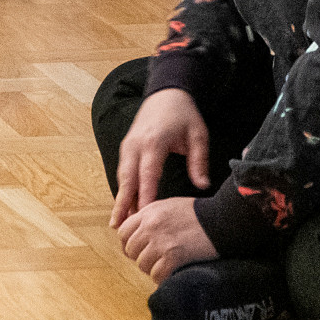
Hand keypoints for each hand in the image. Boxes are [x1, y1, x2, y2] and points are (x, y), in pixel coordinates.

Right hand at [111, 87, 211, 228]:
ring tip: (117, 222)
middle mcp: (136, 145)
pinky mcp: (127, 147)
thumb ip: (199, 161)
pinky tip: (123, 204)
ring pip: (122, 176)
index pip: (147, 175)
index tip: (143, 217)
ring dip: (119, 198)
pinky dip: (122, 188)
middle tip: (119, 226)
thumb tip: (202, 185)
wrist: (166, 93)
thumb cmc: (184, 115)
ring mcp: (129, 145)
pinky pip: (123, 171)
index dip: (145, 196)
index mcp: (154, 142)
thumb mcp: (198, 135)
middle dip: (122, 203)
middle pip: (127, 179)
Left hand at [118, 198, 217, 282]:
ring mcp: (161, 242)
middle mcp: (151, 227)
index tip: (137, 250)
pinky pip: (157, 275)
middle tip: (154, 260)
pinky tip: (172, 273)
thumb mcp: (169, 206)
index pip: (123, 232)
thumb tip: (136, 234)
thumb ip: (150, 217)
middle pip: (131, 250)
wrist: (222, 221)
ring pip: (142, 265)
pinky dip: (163, 277)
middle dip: (140, 257)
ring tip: (165, 265)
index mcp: (148, 213)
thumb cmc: (198, 214)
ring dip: (152, 268)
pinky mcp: (173, 257)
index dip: (128, 244)